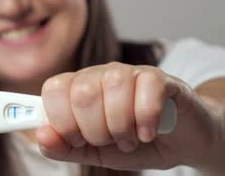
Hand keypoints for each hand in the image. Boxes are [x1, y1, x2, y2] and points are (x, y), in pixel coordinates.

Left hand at [36, 62, 220, 169]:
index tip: (77, 139)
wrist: (182, 142)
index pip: (53, 89)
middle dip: (94, 130)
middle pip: (83, 92)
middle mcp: (102, 74)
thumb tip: (41, 136)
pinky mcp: (162, 79)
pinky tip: (148, 132)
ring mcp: (132, 73)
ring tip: (129, 139)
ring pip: (114, 87)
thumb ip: (65, 147)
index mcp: (79, 88)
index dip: (61, 120)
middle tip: (108, 141)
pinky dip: (146, 118)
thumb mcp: (94, 152)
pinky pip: (148, 88)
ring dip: (121, 126)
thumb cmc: (134, 143)